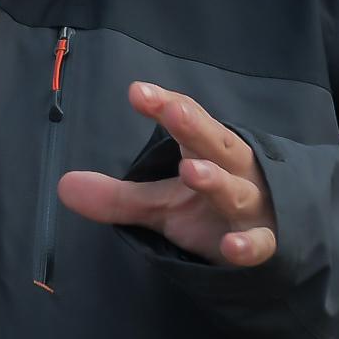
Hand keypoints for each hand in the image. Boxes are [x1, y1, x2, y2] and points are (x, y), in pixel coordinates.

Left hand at [58, 80, 278, 266]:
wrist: (274, 242)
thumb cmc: (212, 213)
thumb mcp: (163, 205)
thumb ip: (119, 197)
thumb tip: (64, 186)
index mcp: (210, 153)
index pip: (188, 123)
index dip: (165, 106)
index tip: (137, 92)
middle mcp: (237, 172)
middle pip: (217, 144)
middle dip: (196, 127)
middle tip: (174, 112)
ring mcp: (254, 207)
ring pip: (237, 191)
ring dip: (216, 181)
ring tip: (191, 171)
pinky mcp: (267, 243)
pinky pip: (260, 244)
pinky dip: (248, 245)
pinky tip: (231, 247)